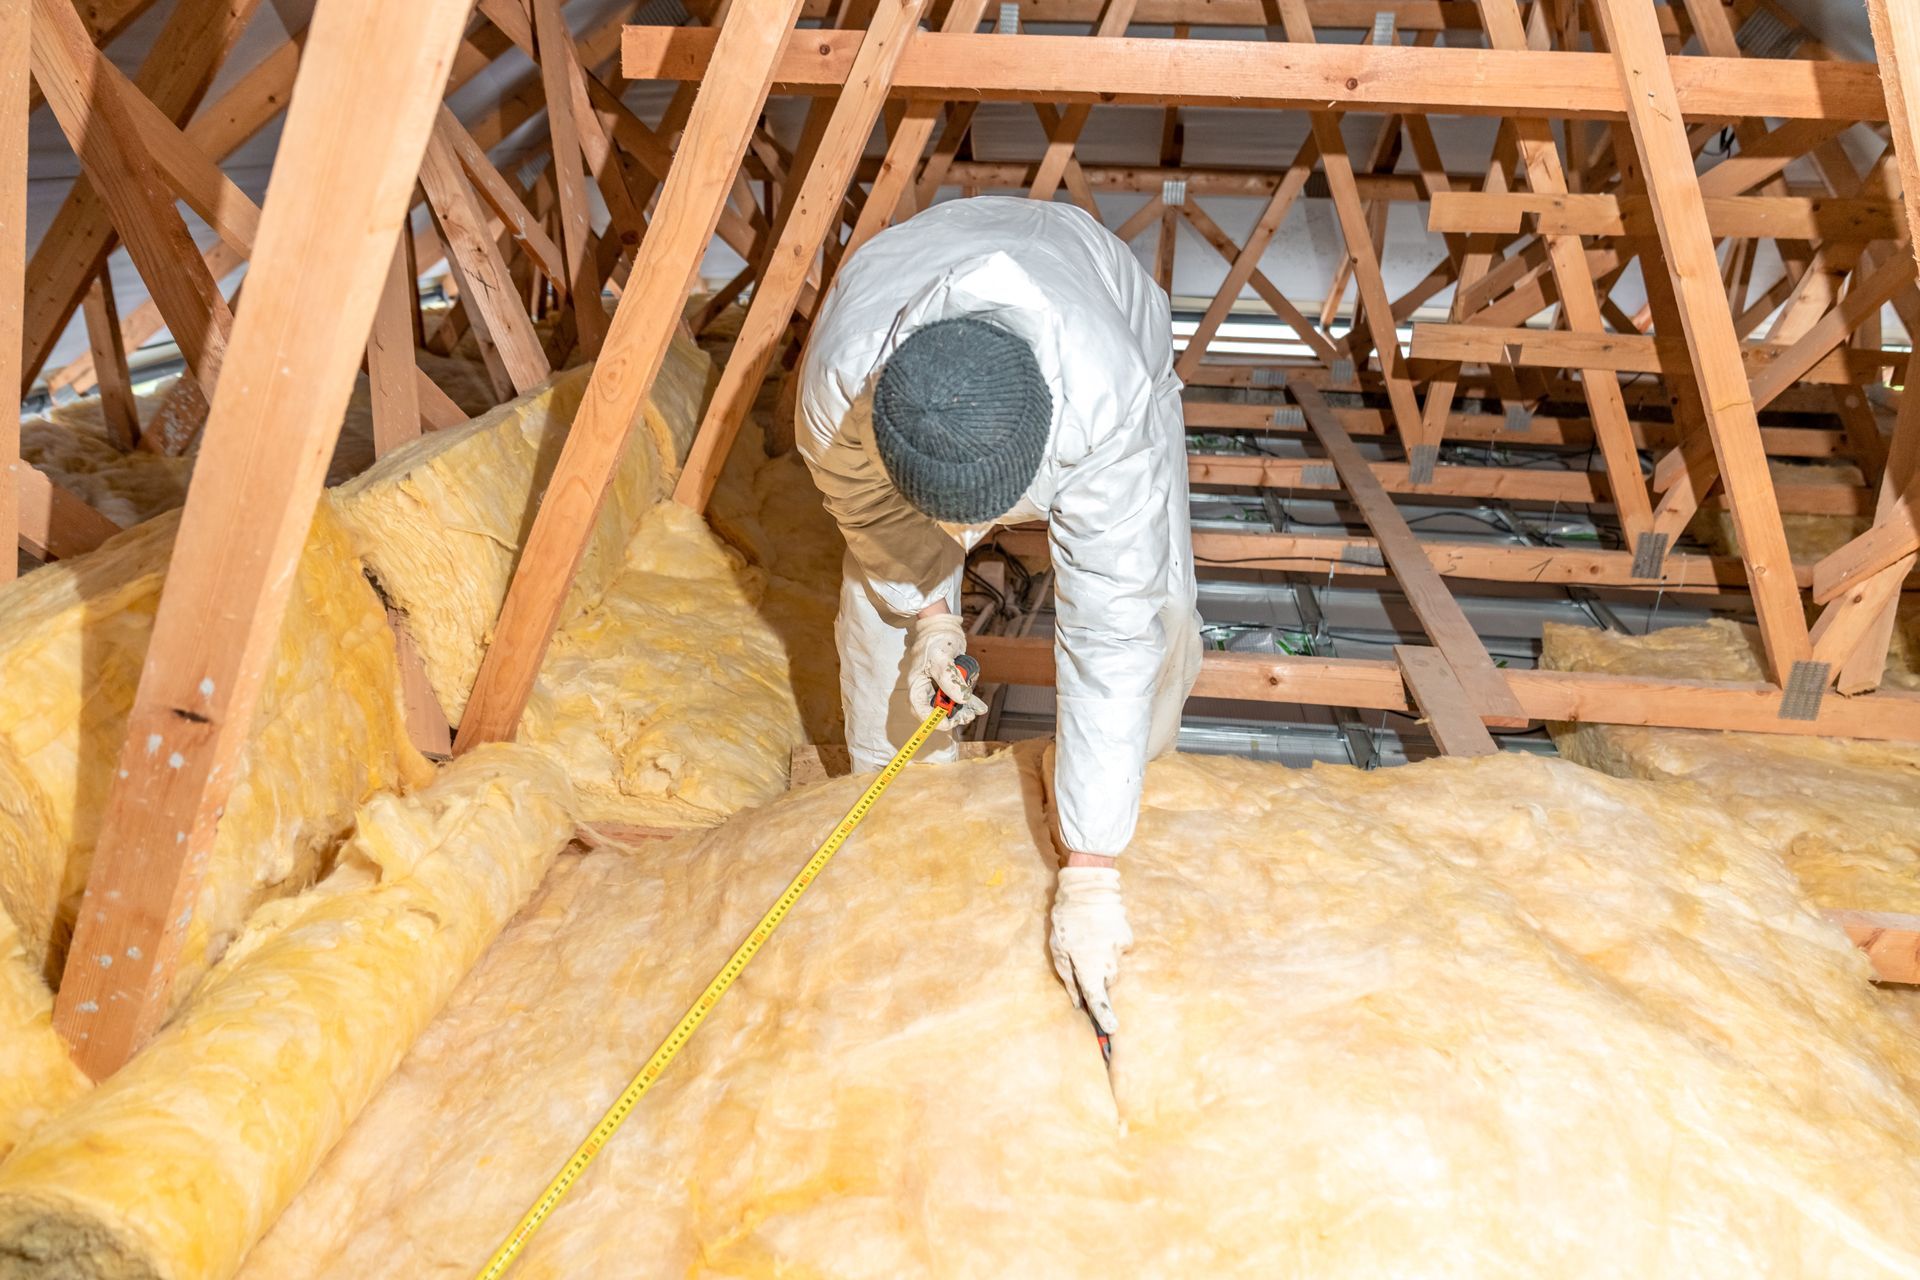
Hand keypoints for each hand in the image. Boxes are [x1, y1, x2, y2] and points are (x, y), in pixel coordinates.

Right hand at [907, 612, 986, 725]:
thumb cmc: (936, 639)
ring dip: (964, 709)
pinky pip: (958, 694)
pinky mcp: (948, 680)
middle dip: (953, 716)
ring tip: (977, 710)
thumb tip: (962, 700)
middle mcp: (926, 687)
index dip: (934, 721)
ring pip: (950, 704)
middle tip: (968, 716)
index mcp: (917, 685)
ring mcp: (937, 685)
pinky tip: (980, 706)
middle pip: (937, 711)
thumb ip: (950, 680)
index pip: (921, 711)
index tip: (950, 723)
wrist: (942, 624)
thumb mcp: (942, 658)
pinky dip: (969, 701)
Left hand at [1049, 865, 1131, 1034]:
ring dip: (1103, 960)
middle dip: (1096, 979)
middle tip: (1082, 959)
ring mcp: (1120, 951)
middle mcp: (1108, 964)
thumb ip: (1069, 979)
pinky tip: (1101, 930)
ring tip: (1089, 939)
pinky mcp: (1128, 938)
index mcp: (1088, 969)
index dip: (1104, 1019)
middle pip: (1106, 983)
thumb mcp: (1058, 951)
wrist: (1088, 889)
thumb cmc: (1067, 921)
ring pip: (1114, 966)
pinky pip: (1120, 950)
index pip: (1098, 1001)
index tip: (1111, 1033)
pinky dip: (1111, 945)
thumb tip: (1077, 1003)